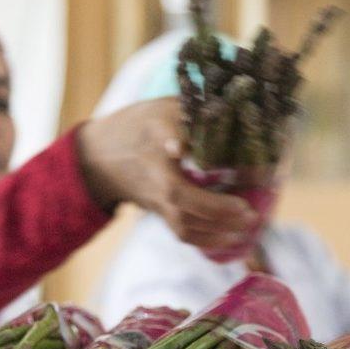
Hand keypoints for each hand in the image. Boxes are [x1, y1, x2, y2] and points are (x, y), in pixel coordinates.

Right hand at [76, 98, 258, 249]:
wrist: (100, 158)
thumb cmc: (139, 127)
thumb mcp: (162, 108)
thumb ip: (192, 111)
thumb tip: (231, 112)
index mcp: (156, 138)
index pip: (165, 135)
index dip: (175, 140)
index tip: (179, 147)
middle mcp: (155, 173)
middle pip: (180, 196)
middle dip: (217, 207)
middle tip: (249, 209)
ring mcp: (156, 197)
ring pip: (183, 222)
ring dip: (217, 229)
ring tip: (247, 227)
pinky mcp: (159, 211)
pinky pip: (182, 232)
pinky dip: (207, 240)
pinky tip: (231, 239)